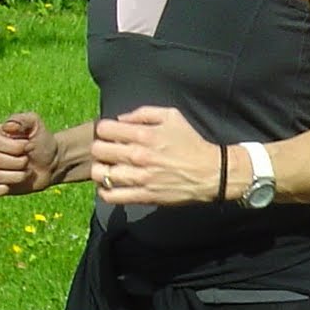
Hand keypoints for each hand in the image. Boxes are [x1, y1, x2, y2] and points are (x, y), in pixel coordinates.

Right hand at [0, 112, 58, 196]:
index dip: (14, 147)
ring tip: (25, 171)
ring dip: (16, 176)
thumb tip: (7, 127)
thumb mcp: (35, 125)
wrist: (50, 163)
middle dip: (17, 162)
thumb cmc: (41, 141)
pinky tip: (9, 186)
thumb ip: (22, 120)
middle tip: (27, 159)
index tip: (28, 145)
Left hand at [92, 106, 218, 204]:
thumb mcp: (172, 116)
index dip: (104, 130)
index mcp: (144, 134)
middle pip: (98, 150)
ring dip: (101, 169)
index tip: (110, 134)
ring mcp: (139, 178)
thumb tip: (121, 119)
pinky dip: (105, 191)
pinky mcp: (143, 196)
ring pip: (100, 174)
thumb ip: (144, 113)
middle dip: (100, 148)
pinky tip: (111, 185)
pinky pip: (112, 196)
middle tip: (108, 151)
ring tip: (108, 168)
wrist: (210, 173)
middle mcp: (138, 156)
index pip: (104, 129)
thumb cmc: (191, 143)